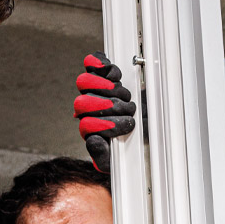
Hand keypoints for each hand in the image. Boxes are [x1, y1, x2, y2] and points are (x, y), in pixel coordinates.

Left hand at [75, 52, 136, 172]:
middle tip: (127, 111)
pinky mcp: (103, 74)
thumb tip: (93, 140)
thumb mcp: (115, 159)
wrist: (141, 128)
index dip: (107, 125)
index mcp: (89, 128)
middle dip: (111, 108)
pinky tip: (112, 71)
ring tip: (125, 97)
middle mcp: (88, 109)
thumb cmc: (129, 144)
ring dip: (111, 90)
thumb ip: (102, 156)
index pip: (86, 124)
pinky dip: (101, 64)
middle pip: (83, 103)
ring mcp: (94, 90)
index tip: (127, 125)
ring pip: (86, 83)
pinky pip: (93, 63)